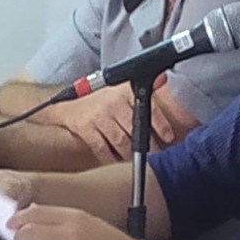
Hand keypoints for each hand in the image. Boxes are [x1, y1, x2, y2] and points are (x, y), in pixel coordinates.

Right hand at [40, 76, 190, 157]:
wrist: (70, 107)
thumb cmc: (101, 102)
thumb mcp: (123, 90)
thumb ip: (145, 88)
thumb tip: (163, 79)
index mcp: (124, 92)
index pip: (147, 109)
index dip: (160, 125)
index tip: (169, 137)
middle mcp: (112, 103)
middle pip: (136, 130)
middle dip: (147, 145)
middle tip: (154, 153)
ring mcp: (99, 117)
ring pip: (121, 142)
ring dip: (131, 154)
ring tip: (136, 158)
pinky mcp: (87, 130)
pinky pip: (104, 150)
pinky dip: (112, 158)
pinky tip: (117, 159)